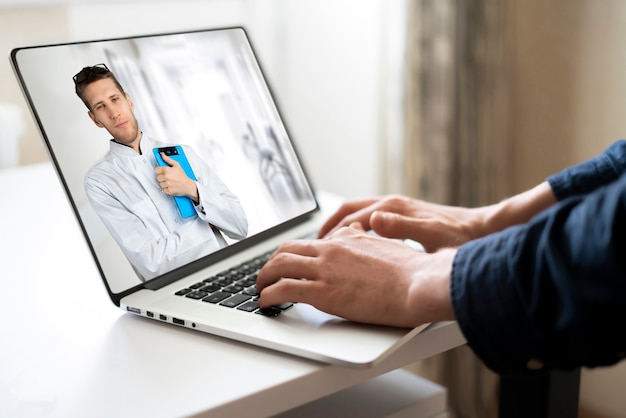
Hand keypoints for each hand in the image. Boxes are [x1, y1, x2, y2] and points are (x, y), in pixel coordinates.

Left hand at [155, 152, 198, 201]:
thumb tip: (162, 155)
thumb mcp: (176, 165)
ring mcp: (167, 184)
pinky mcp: (169, 190)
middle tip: (168, 177)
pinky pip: (163, 189)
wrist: (188, 185)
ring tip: (170, 182)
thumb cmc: (182, 176)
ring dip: (164, 183)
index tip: (163, 172)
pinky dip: (166, 189)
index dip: (160, 171)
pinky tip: (171, 186)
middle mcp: (166, 177)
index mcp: (167, 170)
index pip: (156, 170)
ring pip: (160, 184)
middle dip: (162, 177)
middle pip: (158, 177)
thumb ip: (168, 159)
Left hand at [256, 223, 455, 327]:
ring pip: (279, 265)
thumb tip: (360, 233)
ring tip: (259, 288)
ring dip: (263, 277)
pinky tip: (265, 302)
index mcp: (347, 238)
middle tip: (267, 274)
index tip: (290, 264)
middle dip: (272, 262)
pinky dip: (268, 295)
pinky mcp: (323, 292)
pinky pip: (283, 290)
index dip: (296, 253)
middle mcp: (331, 249)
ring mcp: (325, 269)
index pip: (311, 242)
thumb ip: (368, 241)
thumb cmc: (411, 271)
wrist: (419, 284)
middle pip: (287, 250)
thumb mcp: (388, 245)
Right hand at [319, 184, 556, 252]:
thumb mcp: (431, 237)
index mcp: (393, 209)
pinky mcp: (405, 216)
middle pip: (349, 210)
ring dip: (342, 227)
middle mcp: (393, 205)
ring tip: (328, 246)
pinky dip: (357, 230)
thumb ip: (401, 228)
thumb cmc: (461, 238)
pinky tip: (357, 245)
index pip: (350, 217)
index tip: (317, 247)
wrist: (485, 230)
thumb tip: (373, 221)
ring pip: (359, 214)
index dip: (332, 233)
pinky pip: (371, 220)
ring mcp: (399, 210)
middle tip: (314, 244)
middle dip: (330, 225)